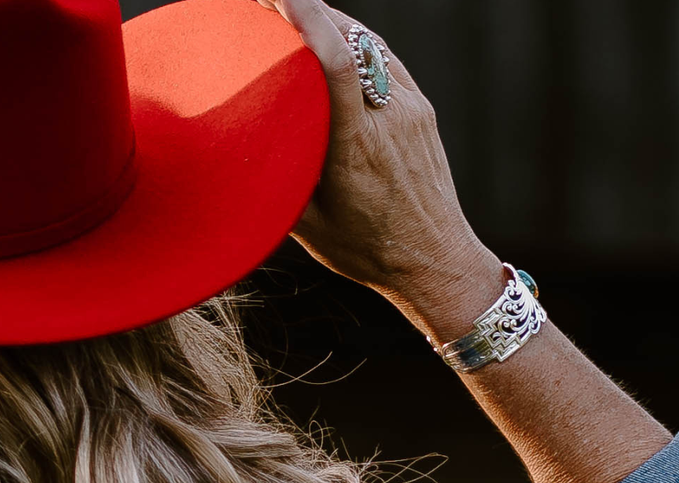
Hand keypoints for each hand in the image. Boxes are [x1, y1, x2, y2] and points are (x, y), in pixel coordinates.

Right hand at [261, 0, 506, 341]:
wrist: (437, 262)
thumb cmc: (367, 250)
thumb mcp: (307, 223)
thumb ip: (280, 175)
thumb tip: (241, 144)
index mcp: (355, 149)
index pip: (337, 65)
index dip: (309, 21)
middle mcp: (388, 121)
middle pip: (350, 44)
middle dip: (309, 13)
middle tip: (269, 3)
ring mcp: (410, 110)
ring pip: (368, 45)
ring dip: (330, 23)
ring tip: (294, 12)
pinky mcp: (420, 108)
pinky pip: (383, 59)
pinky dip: (354, 41)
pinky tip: (330, 35)